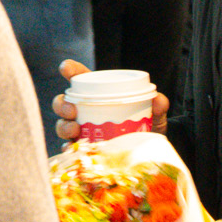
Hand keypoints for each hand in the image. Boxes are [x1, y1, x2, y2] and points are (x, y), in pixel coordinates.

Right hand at [51, 59, 168, 143]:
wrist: (149, 154)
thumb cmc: (147, 127)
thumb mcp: (154, 115)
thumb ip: (158, 105)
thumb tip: (159, 99)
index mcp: (98, 95)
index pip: (80, 78)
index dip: (70, 70)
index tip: (65, 68)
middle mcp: (85, 112)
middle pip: (63, 103)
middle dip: (62, 105)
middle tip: (72, 111)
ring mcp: (81, 132)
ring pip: (62, 125)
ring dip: (63, 126)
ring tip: (74, 131)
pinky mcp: (83, 151)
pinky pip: (69, 150)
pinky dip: (68, 149)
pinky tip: (71, 150)